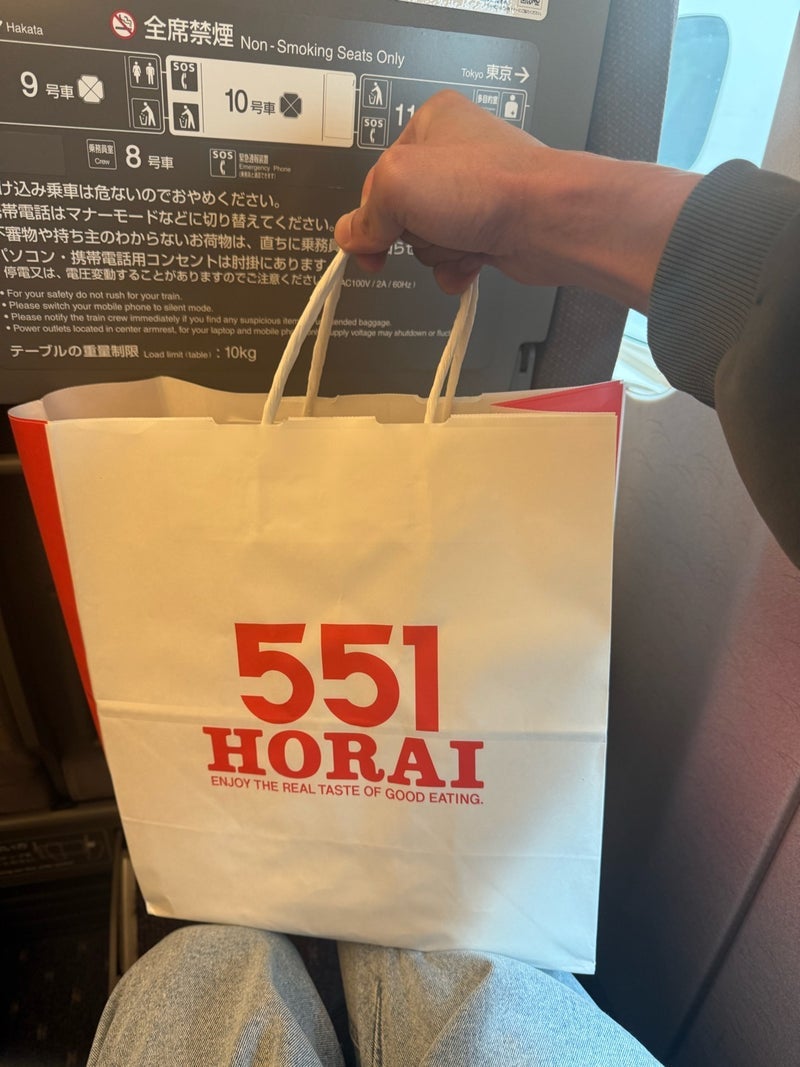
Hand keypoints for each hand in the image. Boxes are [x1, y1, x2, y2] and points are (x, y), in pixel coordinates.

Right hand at [335, 90, 699, 309]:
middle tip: (434, 226)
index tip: (371, 241)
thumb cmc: (482, 187)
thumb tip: (351, 237)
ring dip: (438, 251)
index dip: (372, 214)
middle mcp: (453, 154)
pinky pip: (453, 258)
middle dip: (413, 232)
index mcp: (430, 124)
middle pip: (400, 212)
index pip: (376, 178)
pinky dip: (457, 267)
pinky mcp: (491, 229)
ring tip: (464, 239)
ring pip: (425, 239)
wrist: (549, 221)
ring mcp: (474, 194)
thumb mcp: (397, 185)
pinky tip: (474, 261)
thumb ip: (364, 214)